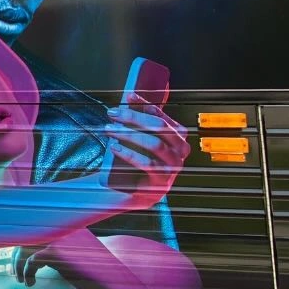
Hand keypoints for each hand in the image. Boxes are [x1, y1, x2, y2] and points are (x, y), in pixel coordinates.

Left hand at [13, 227, 114, 288]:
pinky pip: (31, 260)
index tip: (16, 259)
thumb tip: (28, 251)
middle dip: (16, 255)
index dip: (22, 243)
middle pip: (27, 235)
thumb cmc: (94, 275)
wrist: (115, 288)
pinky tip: (30, 283)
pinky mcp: (57, 251)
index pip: (36, 228)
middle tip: (15, 273)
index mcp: (68, 225)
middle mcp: (63, 227)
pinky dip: (26, 272)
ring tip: (21, 280)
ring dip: (19, 265)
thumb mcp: (73, 257)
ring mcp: (59, 237)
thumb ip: (54, 248)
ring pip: (26, 246)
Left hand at [102, 92, 189, 207]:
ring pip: (156, 145)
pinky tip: (114, 146)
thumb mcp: (135, 141)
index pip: (164, 117)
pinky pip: (148, 164)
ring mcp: (173, 170)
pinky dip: (130, 153)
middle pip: (161, 128)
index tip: (128, 96)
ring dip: (130, 134)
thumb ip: (137, 124)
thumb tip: (128, 99)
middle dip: (135, 117)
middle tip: (113, 112)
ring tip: (109, 129)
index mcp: (177, 140)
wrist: (125, 193)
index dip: (146, 105)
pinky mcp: (160, 184)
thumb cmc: (131, 161)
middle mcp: (180, 154)